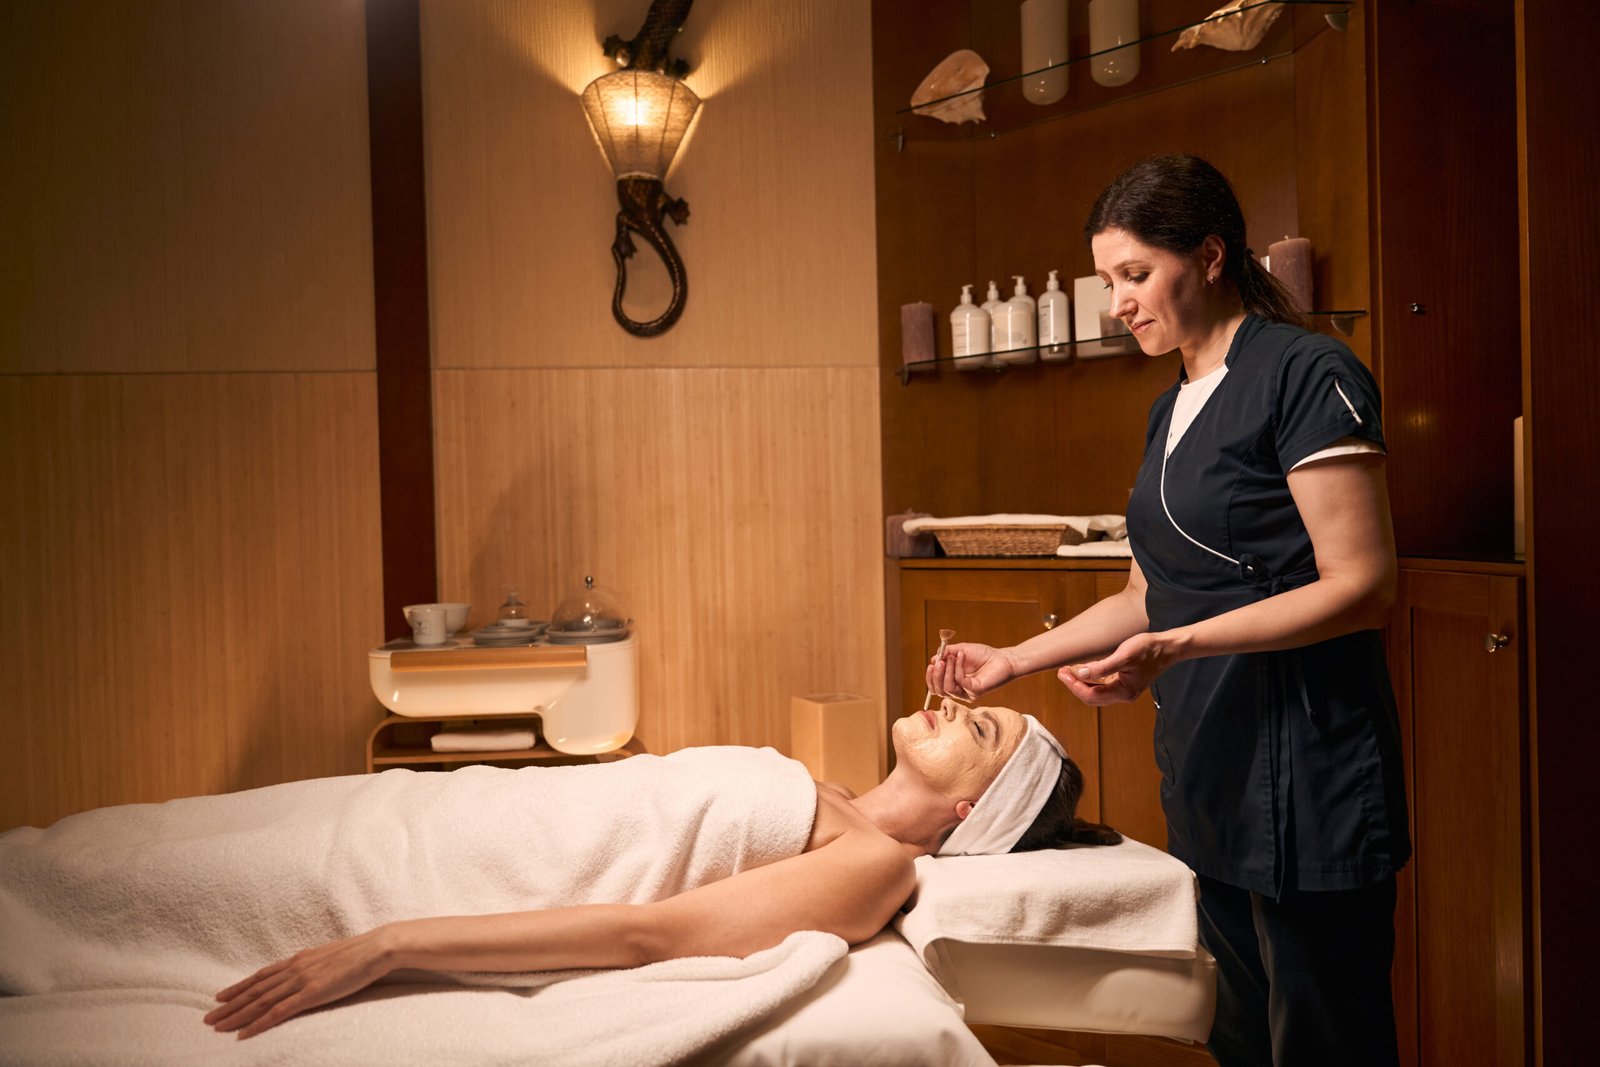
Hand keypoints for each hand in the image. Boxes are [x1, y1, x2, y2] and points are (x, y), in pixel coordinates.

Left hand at [205, 927, 394, 1038]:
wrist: (377, 947)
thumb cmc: (361, 952)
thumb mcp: (332, 956)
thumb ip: (316, 964)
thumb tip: (308, 969)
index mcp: (300, 959)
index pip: (262, 975)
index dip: (240, 986)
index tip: (222, 997)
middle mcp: (295, 968)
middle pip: (255, 989)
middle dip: (230, 1004)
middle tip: (208, 1017)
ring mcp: (301, 980)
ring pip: (260, 1001)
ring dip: (236, 1015)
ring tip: (217, 1026)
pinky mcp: (311, 993)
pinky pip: (278, 1012)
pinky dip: (257, 1023)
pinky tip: (243, 1034)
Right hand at [927, 642, 1014, 701]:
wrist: (1003, 658)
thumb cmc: (984, 655)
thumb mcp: (961, 650)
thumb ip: (947, 654)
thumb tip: (933, 659)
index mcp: (954, 682)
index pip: (936, 686)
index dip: (931, 677)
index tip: (932, 663)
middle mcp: (959, 690)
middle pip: (938, 691)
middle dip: (935, 676)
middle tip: (938, 662)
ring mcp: (967, 693)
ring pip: (948, 688)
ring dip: (947, 671)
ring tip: (951, 657)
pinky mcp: (975, 692)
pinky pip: (960, 681)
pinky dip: (958, 667)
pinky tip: (961, 656)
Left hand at [1056, 631, 1179, 706]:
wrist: (1168, 648)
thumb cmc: (1148, 650)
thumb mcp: (1124, 656)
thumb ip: (1101, 667)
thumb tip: (1080, 673)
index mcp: (1123, 692)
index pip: (1091, 695)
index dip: (1074, 685)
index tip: (1063, 673)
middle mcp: (1123, 694)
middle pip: (1092, 697)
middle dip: (1075, 685)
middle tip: (1062, 671)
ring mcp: (1124, 689)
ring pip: (1096, 692)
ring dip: (1081, 683)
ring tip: (1068, 671)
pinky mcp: (1124, 682)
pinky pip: (1103, 685)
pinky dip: (1091, 679)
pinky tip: (1084, 670)